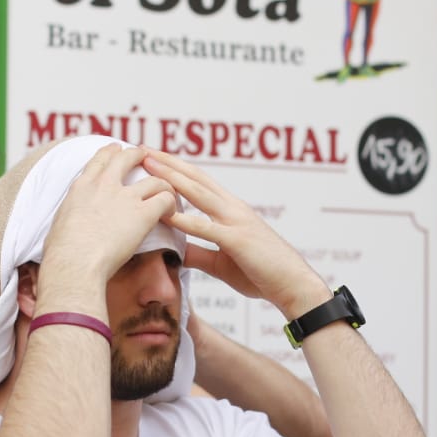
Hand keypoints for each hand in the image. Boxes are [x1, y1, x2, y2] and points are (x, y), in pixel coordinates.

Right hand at [42, 144, 177, 283]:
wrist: (74, 262)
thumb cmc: (62, 254)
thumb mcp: (60, 223)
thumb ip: (72, 214)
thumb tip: (72, 224)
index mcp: (82, 187)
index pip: (100, 159)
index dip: (111, 152)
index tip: (117, 149)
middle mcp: (105, 185)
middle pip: (128, 158)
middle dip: (140, 155)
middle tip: (147, 158)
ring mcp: (125, 198)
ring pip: (155, 179)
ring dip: (164, 184)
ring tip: (168, 192)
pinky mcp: (143, 214)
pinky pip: (165, 199)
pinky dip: (171, 204)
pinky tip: (171, 213)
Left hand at [140, 148, 328, 319]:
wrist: (294, 286)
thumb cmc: (262, 274)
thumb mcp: (222, 262)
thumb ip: (199, 252)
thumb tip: (175, 249)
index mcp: (231, 210)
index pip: (198, 182)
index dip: (175, 168)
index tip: (151, 158)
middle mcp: (233, 208)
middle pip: (196, 178)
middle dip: (168, 162)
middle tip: (142, 149)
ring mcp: (237, 221)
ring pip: (199, 194)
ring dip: (172, 178)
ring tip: (148, 166)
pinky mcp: (238, 240)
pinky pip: (207, 228)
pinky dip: (185, 220)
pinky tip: (165, 213)